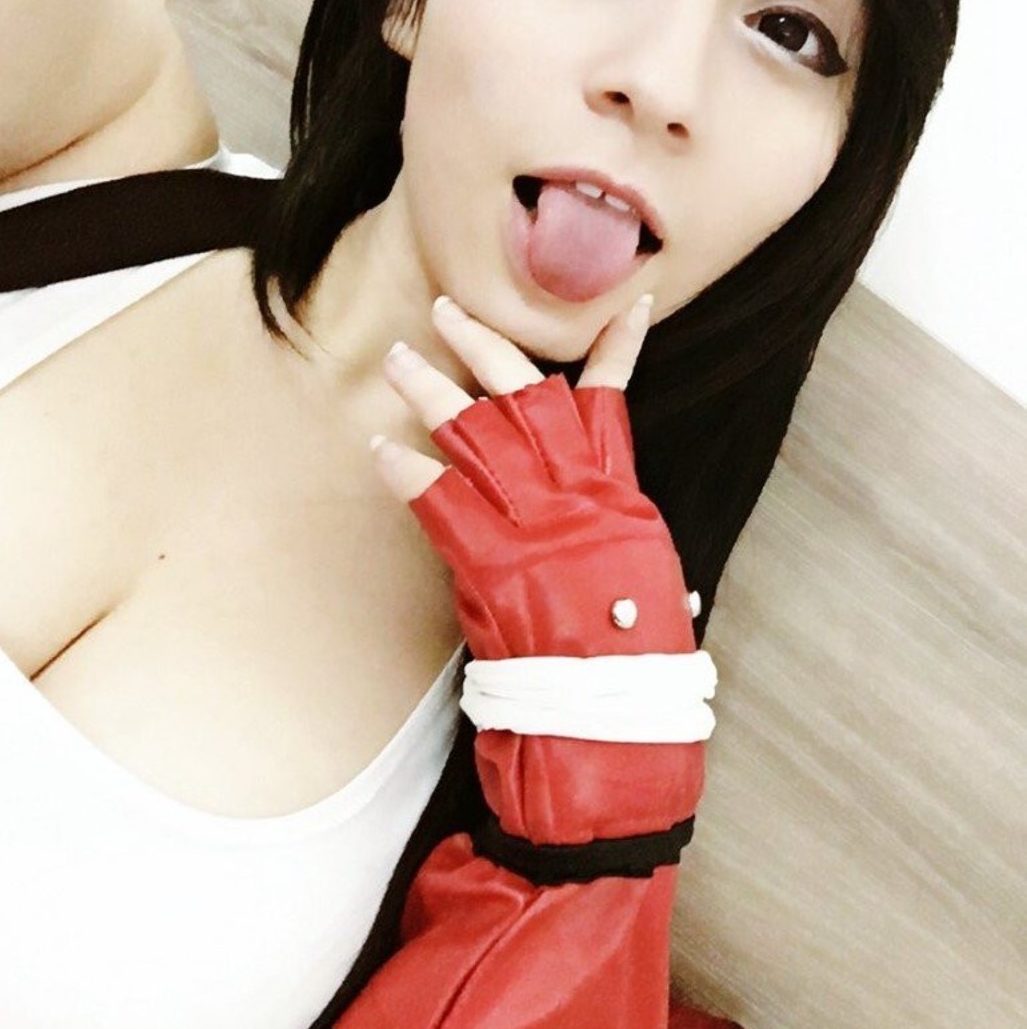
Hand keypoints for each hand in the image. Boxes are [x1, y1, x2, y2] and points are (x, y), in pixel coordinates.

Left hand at [371, 292, 694, 661]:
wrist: (613, 720)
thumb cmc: (635, 664)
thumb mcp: (647, 587)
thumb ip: (622, 545)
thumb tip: (618, 540)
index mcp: (621, 501)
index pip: (612, 408)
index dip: (618, 352)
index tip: (625, 308)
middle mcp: (580, 499)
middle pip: (527, 400)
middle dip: (486, 348)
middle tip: (447, 312)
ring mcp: (535, 527)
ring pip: (478, 435)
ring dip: (432, 392)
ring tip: (398, 358)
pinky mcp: (492, 565)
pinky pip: (442, 504)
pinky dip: (410, 474)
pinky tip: (381, 449)